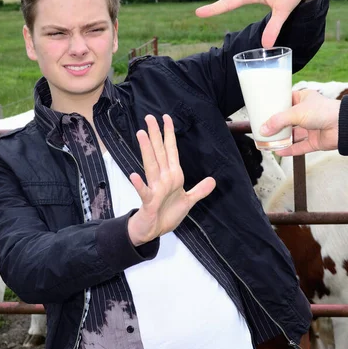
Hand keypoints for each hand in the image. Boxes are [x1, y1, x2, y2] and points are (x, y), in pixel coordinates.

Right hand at [128, 114, 215, 245]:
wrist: (152, 231)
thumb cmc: (166, 215)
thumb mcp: (188, 202)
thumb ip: (200, 191)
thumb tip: (213, 180)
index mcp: (173, 176)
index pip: (171, 151)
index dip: (169, 135)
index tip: (166, 118)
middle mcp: (163, 179)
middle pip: (159, 153)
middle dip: (155, 135)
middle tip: (149, 117)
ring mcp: (155, 189)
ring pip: (151, 166)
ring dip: (147, 151)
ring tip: (142, 134)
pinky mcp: (149, 202)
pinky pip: (145, 192)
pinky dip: (140, 184)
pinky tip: (134, 175)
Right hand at [259, 89, 340, 155]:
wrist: (343, 125)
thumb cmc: (323, 111)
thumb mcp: (295, 112)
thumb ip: (278, 121)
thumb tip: (263, 130)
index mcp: (304, 99)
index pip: (287, 101)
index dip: (276, 105)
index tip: (263, 110)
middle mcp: (307, 113)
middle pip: (287, 120)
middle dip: (276, 126)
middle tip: (262, 129)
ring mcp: (311, 128)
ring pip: (293, 135)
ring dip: (281, 139)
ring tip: (267, 143)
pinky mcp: (315, 141)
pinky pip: (299, 147)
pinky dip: (289, 150)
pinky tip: (278, 152)